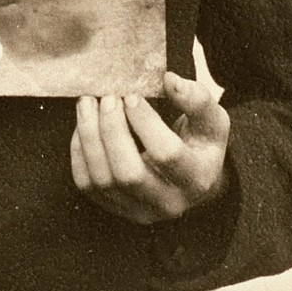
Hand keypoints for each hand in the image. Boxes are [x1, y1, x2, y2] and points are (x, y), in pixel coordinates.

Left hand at [70, 72, 229, 224]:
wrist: (189, 177)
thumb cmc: (198, 142)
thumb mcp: (211, 120)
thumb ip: (197, 98)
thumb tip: (170, 80)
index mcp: (197, 179)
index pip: (167, 154)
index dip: (145, 122)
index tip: (133, 95)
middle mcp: (168, 203)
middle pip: (129, 173)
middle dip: (112, 130)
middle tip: (108, 98)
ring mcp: (138, 210)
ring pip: (103, 179)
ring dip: (90, 136)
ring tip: (88, 103)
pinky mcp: (114, 207)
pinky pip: (86, 183)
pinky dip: (80, 150)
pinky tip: (84, 125)